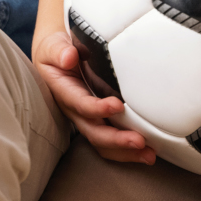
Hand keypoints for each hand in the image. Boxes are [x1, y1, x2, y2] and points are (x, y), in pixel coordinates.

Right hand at [31, 29, 155, 163]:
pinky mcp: (100, 120)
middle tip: (139, 142)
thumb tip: (69, 57)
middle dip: (116, 140)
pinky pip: (111, 140)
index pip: (81, 105)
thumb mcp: (52, 46)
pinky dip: (128, 149)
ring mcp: (88, 118)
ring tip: (149, 154)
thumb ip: (59, 51)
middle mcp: (76, 110)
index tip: (117, 106)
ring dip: (125, 152)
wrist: (56, 56)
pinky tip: (147, 150)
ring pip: (104, 142)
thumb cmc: (56, 50)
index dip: (97, 109)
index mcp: (64, 92)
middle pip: (94, 132)